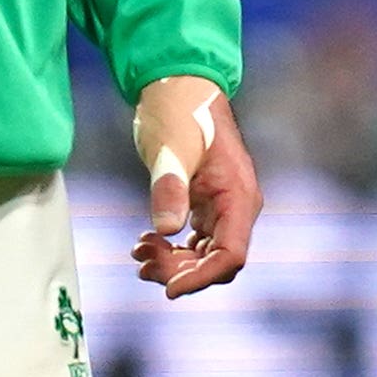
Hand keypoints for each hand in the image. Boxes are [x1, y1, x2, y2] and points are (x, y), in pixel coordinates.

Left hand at [130, 75, 257, 296]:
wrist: (178, 85)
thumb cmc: (178, 111)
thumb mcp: (169, 148)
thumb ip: (168, 187)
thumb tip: (166, 230)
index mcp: (237, 195)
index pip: (231, 255)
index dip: (202, 278)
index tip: (169, 290)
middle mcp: (237, 206)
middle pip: (217, 262)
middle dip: (180, 271)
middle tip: (142, 264)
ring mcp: (223, 206)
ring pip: (204, 255)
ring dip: (172, 263)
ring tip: (138, 253)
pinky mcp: (207, 204)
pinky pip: (195, 241)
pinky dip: (171, 249)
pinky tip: (145, 242)